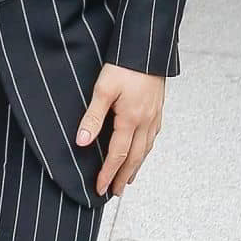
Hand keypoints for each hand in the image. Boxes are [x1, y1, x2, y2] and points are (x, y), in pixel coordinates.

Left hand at [77, 63, 165, 197]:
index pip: (118, 155)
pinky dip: (146, 149)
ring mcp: (154, 115)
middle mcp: (146, 121)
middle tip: (116, 193)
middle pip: (135, 157)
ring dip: (136, 166)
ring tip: (129, 179)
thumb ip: (92, 117)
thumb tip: (82, 142)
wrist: (148, 47)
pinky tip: (143, 151)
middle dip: (124, 177)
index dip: (108, 173)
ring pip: (146, 148)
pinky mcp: (158, 108)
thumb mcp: (103, 89)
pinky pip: (153, 136)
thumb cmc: (124, 65)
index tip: (101, 189)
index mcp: (131, 119)